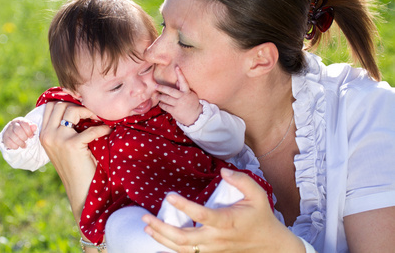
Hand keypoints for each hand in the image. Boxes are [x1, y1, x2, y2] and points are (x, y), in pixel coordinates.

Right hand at [2, 118, 36, 148]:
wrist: (14, 133)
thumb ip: (32, 127)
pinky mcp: (4, 138)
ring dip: (21, 143)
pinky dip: (15, 146)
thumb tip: (35, 126)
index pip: (25, 124)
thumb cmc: (24, 130)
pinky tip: (18, 146)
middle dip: (24, 137)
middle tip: (26, 140)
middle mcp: (12, 124)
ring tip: (24, 145)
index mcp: (19, 120)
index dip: (29, 132)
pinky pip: (10, 143)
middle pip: (18, 131)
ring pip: (14, 138)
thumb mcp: (29, 128)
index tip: (31, 136)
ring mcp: (7, 131)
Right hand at [39, 101, 111, 221]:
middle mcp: (47, 135)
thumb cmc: (77, 166)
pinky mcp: (71, 145)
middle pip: (60, 104)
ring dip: (89, 112)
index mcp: (43, 135)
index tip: (82, 108)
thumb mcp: (65, 145)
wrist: (81, 190)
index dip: (67, 102)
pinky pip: (90, 128)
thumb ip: (65, 128)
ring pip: (72, 110)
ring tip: (99, 120)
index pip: (50, 106)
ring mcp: (57, 139)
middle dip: (78, 105)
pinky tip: (108, 131)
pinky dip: (102, 128)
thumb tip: (79, 106)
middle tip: (93, 114)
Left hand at [142, 168, 304, 252]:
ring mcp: (212, 249)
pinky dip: (171, 251)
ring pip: (182, 249)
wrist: (270, 245)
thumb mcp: (257, 195)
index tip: (169, 196)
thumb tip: (222, 171)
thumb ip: (241, 180)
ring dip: (162, 239)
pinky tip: (158, 246)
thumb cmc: (261, 217)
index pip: (201, 215)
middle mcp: (216, 238)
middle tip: (146, 217)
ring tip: (147, 228)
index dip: (184, 206)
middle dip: (162, 228)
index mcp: (226, 221)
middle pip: (184, 237)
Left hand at [157, 66, 202, 125]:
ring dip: (160, 97)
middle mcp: (182, 97)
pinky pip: (165, 106)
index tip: (177, 67)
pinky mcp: (175, 111)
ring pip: (166, 99)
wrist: (195, 117)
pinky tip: (161, 103)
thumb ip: (183, 88)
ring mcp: (178, 105)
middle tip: (155, 86)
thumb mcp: (190, 95)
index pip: (183, 81)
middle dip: (162, 88)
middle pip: (170, 91)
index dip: (180, 74)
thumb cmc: (192, 103)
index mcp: (187, 92)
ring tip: (156, 95)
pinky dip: (162, 104)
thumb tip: (177, 81)